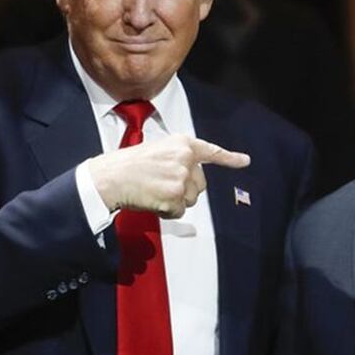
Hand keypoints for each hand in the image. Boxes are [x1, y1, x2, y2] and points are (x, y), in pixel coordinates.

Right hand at [86, 134, 249, 218]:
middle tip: (161, 184)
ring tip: (154, 191)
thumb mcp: (158, 149)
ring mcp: (181, 178)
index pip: (211, 151)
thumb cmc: (128, 165)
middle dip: (186, 189)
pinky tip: (152, 200)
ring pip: (191, 199)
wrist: (110, 177)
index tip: (245, 161)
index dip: (230, 158)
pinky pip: (179, 211)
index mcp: (182, 143)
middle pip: (200, 184)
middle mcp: (185, 158)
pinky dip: (167, 211)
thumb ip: (178, 157)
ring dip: (176, 201)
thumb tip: (192, 173)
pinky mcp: (175, 196)